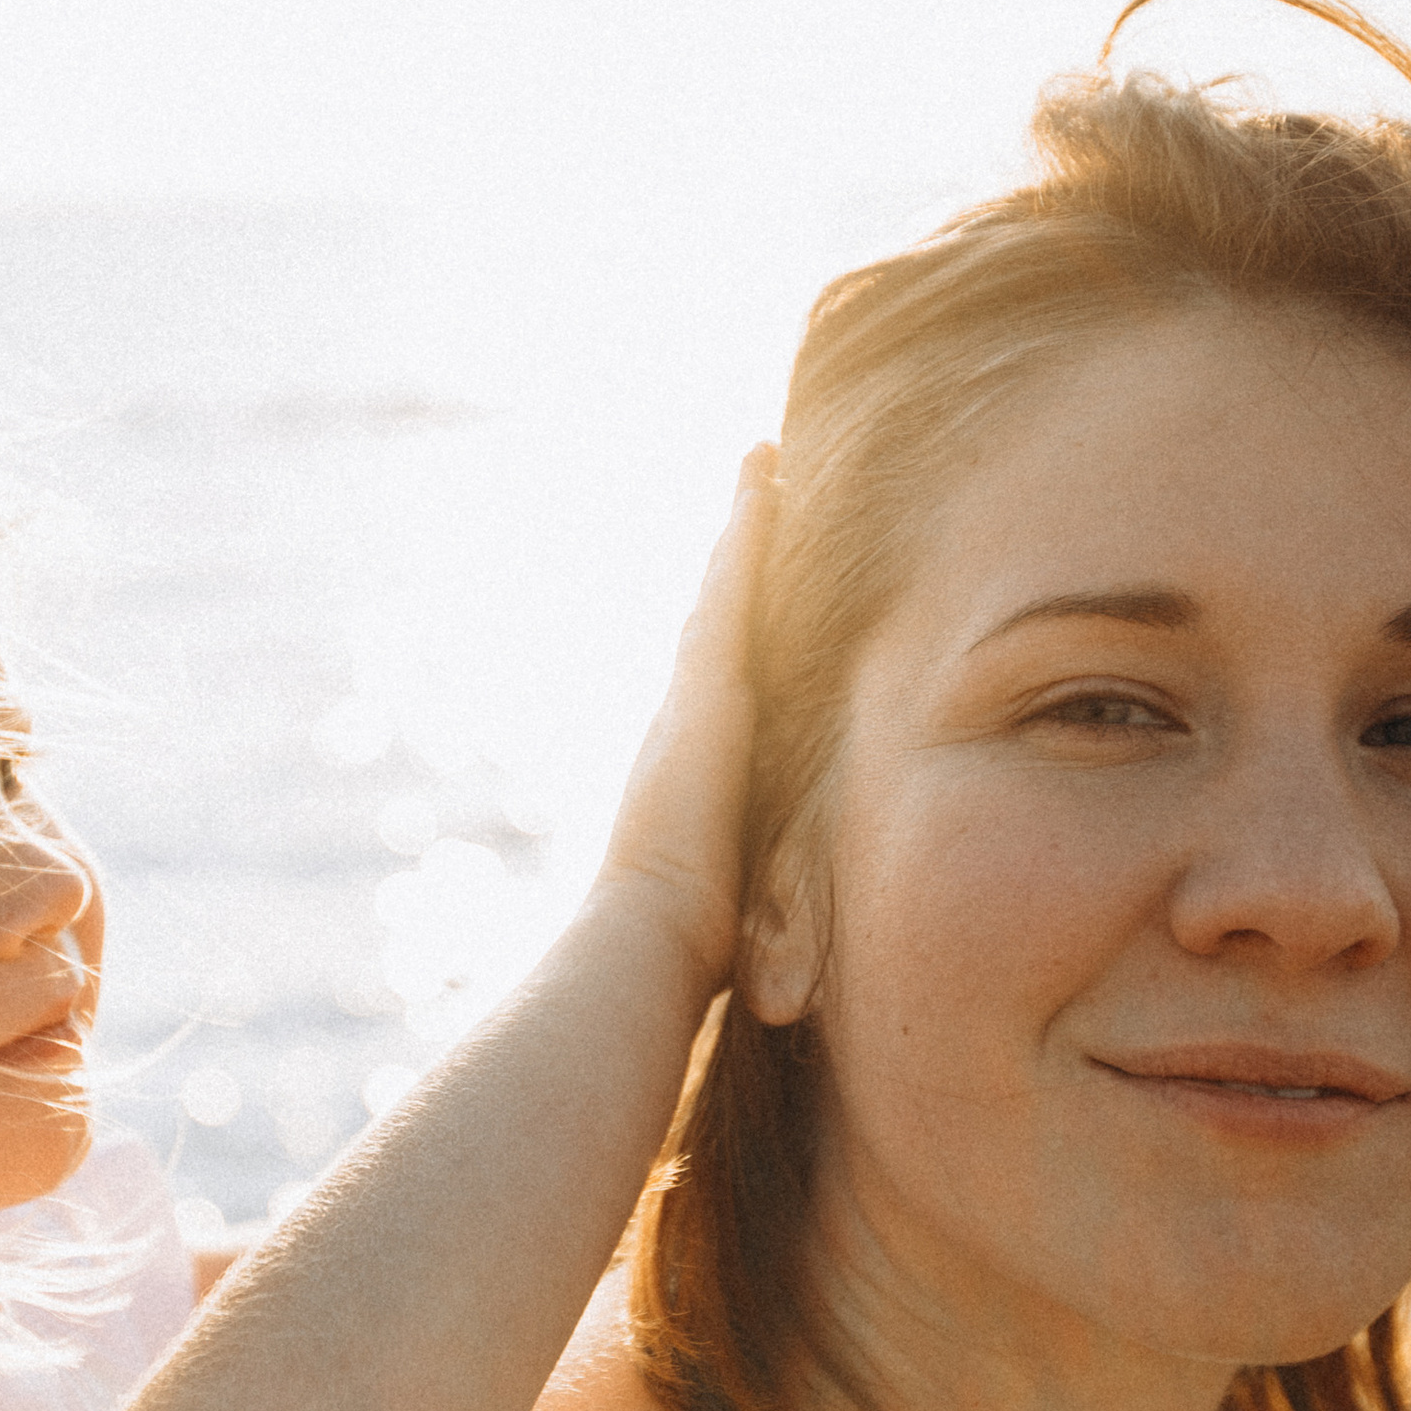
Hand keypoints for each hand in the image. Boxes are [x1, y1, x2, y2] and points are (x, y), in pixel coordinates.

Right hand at [591, 447, 775, 995]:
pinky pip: (733, 590)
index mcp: (690, 763)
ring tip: (763, 463)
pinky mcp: (707, 687)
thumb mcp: (721, 899)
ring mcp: (688, 697)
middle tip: (758, 485)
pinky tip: (766, 483)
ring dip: (741, 524)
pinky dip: (747, 534)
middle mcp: (680, 717)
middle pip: (713, 615)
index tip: (747, 577)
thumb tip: (746, 938)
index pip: (717, 676)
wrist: (644, 942)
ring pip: (720, 590)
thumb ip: (733, 888)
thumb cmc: (681, 947)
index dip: (732, 622)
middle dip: (735, 553)